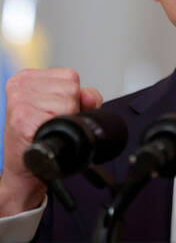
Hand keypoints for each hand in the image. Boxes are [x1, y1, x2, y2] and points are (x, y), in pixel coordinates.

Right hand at [0, 68, 101, 215]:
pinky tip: (43, 134)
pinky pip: (59, 118)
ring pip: (68, 102)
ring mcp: (19, 100)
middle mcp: (21, 85)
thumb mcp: (62, 108)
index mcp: (28, 77)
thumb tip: (89, 96)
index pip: (70, 76)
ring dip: (64, 119)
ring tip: (46, 128)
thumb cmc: (42, 134)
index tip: (54, 111)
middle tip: (50, 122)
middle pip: (71, 88)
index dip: (72, 98)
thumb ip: (83, 97)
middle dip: (69, 108)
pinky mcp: (22, 118)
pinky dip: (57, 129)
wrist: (25, 166)